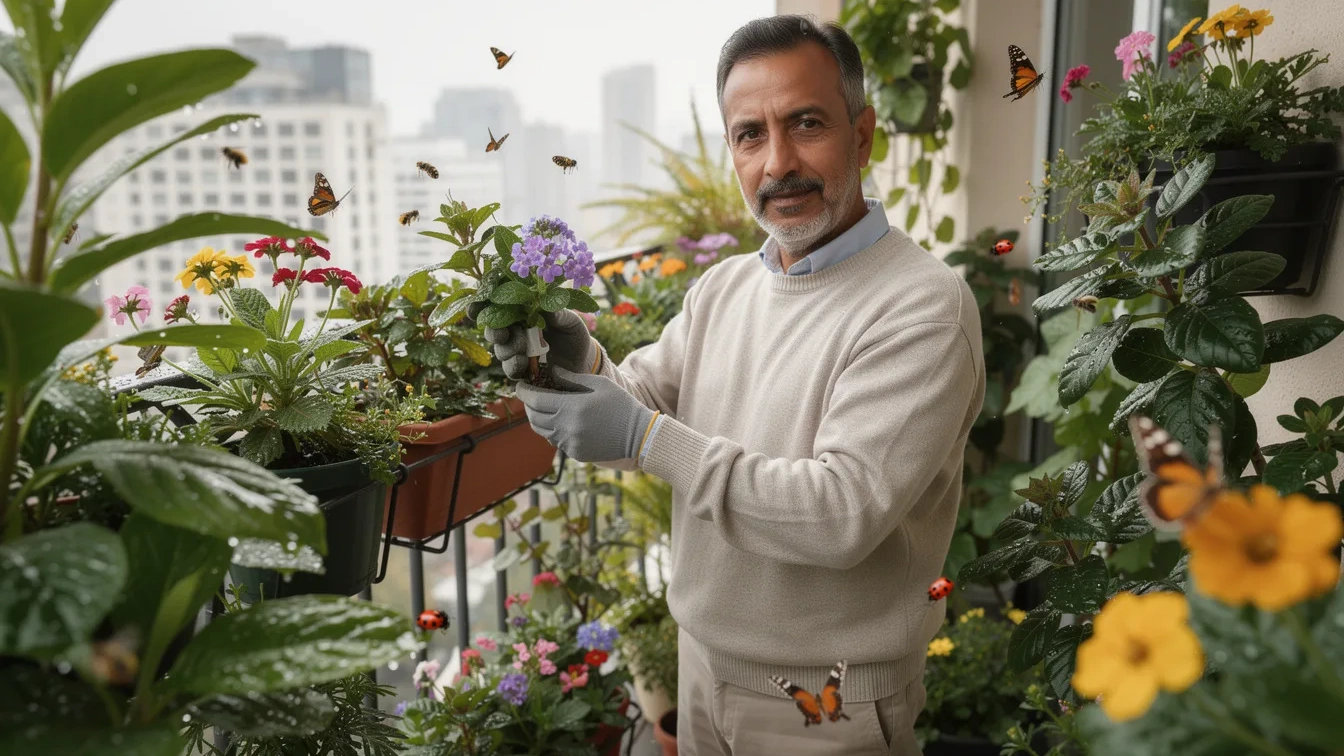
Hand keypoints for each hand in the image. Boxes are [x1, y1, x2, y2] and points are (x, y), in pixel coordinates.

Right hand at [484, 310, 595, 380]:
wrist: (583, 360)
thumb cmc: (573, 334)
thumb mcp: (570, 321)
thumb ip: (560, 314)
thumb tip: (548, 308)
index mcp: (522, 313)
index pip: (496, 307)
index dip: (481, 307)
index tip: (475, 308)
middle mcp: (514, 332)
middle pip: (493, 330)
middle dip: (494, 331)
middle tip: (502, 333)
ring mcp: (516, 352)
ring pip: (500, 351)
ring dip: (507, 350)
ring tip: (523, 348)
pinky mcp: (522, 370)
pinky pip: (510, 370)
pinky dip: (514, 366)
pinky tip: (522, 362)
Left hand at [515, 368, 655, 462]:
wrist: (638, 435)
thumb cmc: (620, 404)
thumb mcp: (598, 384)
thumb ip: (572, 378)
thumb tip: (551, 372)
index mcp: (571, 407)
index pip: (535, 400)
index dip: (524, 392)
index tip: (519, 385)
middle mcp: (566, 427)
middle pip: (534, 418)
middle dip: (528, 406)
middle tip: (530, 396)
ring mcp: (570, 443)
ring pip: (542, 431)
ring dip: (539, 419)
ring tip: (543, 409)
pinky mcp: (575, 454)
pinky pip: (556, 441)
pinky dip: (554, 431)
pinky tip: (562, 422)